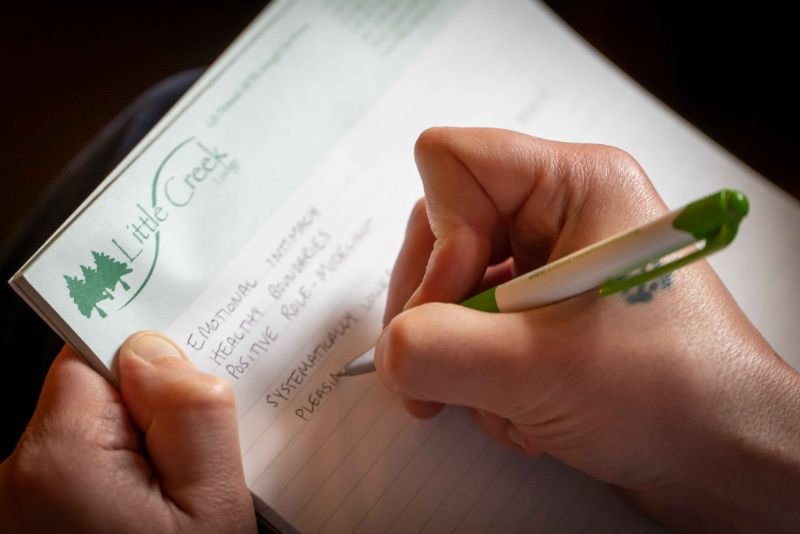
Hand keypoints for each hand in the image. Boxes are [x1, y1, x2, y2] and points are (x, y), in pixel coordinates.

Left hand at [0, 332, 254, 532]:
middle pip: (100, 396)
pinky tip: (160, 509)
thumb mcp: (214, 505)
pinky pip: (92, 469)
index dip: (149, 357)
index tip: (190, 372)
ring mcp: (27, 503)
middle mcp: (23, 476)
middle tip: (203, 455)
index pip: (95, 357)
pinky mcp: (42, 518)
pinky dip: (129, 477)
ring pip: (99, 435)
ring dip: (145, 448)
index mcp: (60, 457)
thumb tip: (157, 350)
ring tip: (184, 493)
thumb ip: (191, 414)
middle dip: (155, 411)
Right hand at [374, 127, 799, 530]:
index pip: (450, 163)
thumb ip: (439, 351)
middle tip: (435, 379)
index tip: (453, 310)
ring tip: (505, 404)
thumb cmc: (673, 394)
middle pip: (441, 230)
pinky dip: (482, 376)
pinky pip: (474, 325)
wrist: (724, 457)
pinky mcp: (545, 309)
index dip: (438, 237)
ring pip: (452, 288)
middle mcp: (560, 213)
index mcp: (574, 185)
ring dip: (461, 357)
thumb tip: (388, 350)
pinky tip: (523, 411)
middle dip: (434, 312)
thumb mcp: (540, 370)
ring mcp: (550, 263)